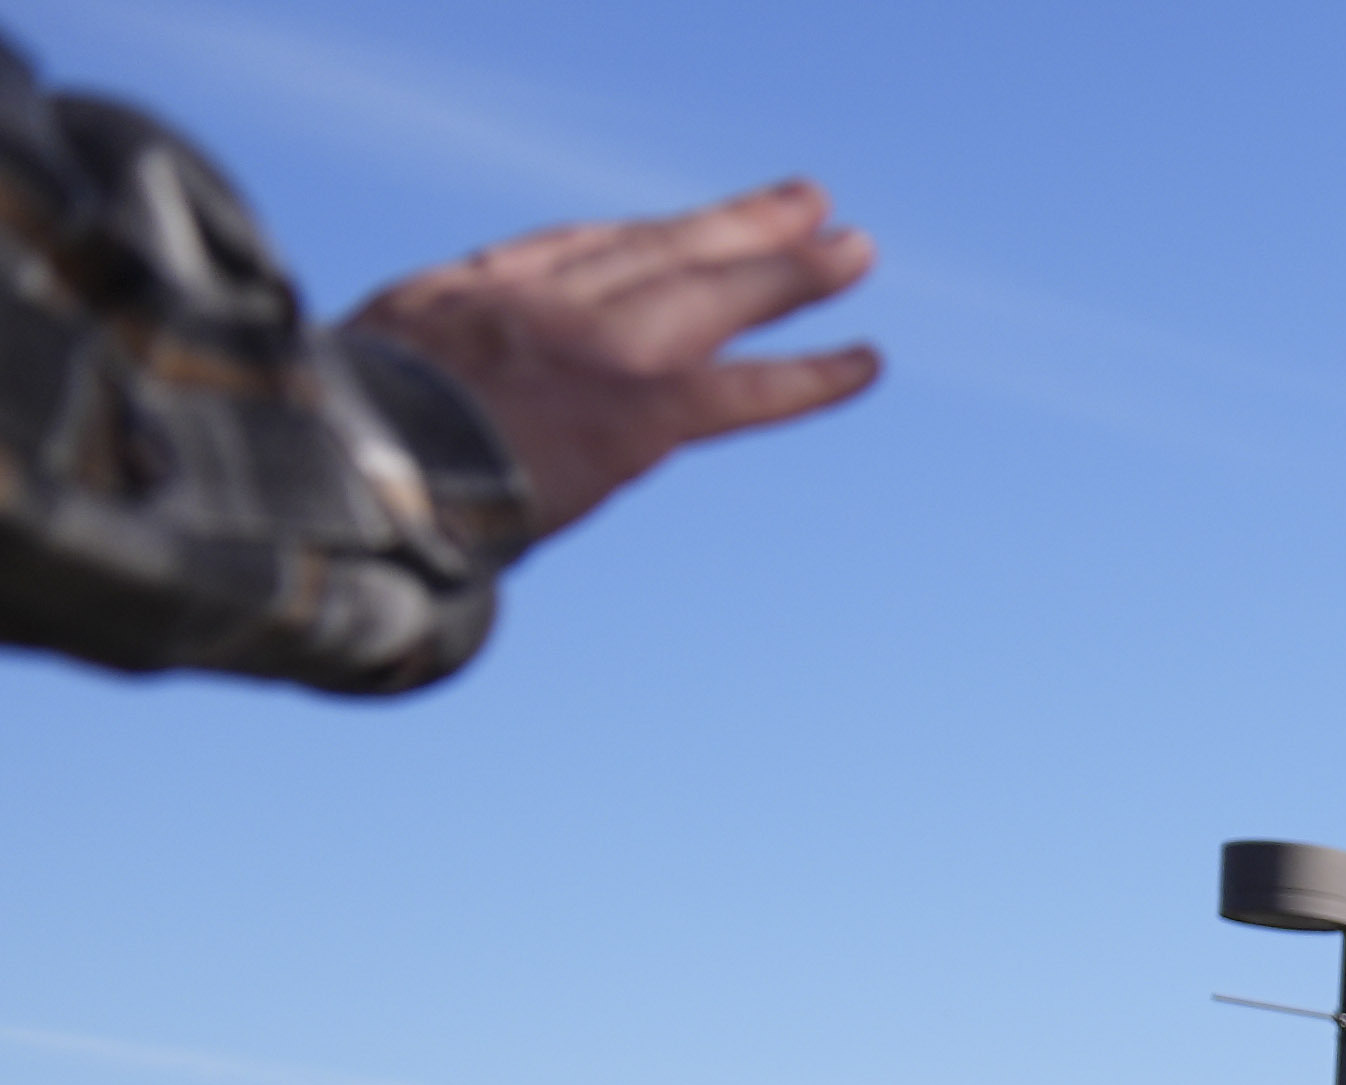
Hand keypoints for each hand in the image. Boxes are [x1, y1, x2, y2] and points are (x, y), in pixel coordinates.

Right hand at [344, 181, 882, 544]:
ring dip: (789, 272)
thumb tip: (399, 416)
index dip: (635, 239)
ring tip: (853, 251)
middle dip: (732, 228)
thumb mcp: (347, 380)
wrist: (342, 466)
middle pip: (655, 249)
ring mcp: (592, 347)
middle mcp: (537, 302)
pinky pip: (745, 389)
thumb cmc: (328, 444)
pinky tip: (867, 363)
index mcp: (462, 294)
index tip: (682, 230)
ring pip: (710, 293)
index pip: (569, 251)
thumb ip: (403, 379)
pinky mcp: (637, 406)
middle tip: (802, 207)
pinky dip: (812, 376)